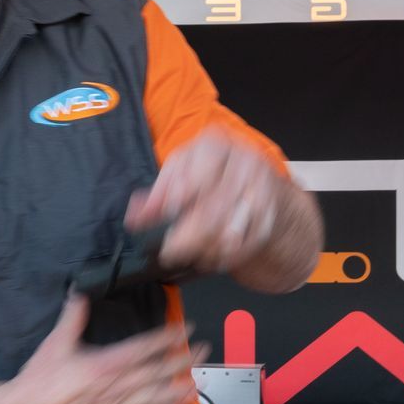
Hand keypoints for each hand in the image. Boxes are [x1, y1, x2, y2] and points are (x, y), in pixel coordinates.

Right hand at [5, 294, 208, 403]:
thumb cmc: (38, 381)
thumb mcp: (55, 343)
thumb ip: (73, 316)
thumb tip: (81, 291)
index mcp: (104, 364)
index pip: (145, 348)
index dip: (168, 338)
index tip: (185, 329)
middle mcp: (115, 388)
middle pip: (159, 373)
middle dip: (184, 361)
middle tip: (203, 350)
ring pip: (157, 399)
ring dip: (181, 390)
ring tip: (200, 381)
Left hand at [127, 131, 287, 279]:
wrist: (256, 179)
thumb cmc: (209, 172)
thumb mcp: (180, 172)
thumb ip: (157, 195)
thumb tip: (135, 216)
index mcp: (216, 145)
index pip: (198, 174)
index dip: (179, 196)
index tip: (168, 213)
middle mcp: (243, 163)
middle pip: (213, 209)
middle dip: (188, 237)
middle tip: (169, 252)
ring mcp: (260, 190)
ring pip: (230, 232)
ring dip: (206, 250)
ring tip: (190, 255)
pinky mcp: (268, 215)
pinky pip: (245, 245)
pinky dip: (225, 257)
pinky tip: (210, 258)